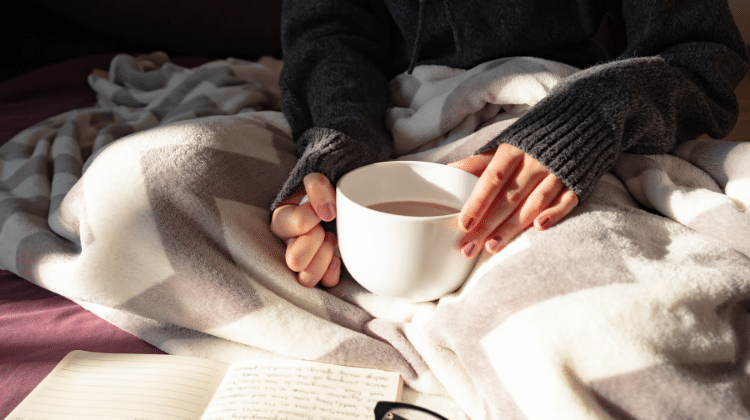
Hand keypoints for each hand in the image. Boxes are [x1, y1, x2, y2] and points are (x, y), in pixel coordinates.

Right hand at [270, 173, 340, 286]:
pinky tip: (338, 258)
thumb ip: (317, 186)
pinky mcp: (322, 271)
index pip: (286, 223)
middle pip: (293, 259)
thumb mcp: (317, 181)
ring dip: (324, 258)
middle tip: (325, 229)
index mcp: (282, 220)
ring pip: (305, 279)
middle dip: (314, 242)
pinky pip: (325, 283)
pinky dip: (333, 272)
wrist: (339, 202)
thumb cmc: (324, 193)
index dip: (309, 215)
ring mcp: (305, 261)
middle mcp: (288, 244)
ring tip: (333, 241)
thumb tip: (327, 212)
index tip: (325, 209)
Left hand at [449, 144, 577, 257]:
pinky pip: (567, 199)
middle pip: (509, 197)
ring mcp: (556, 172)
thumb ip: (479, 162)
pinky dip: (554, 213)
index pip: (492, 179)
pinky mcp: (576, 181)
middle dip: (488, 225)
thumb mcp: (505, 146)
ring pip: (534, 203)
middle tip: (469, 248)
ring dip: (513, 226)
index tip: (463, 224)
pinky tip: (539, 227)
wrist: (579, 122)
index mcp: (512, 151)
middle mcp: (534, 162)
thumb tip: (448, 171)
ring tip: (493, 247)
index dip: (477, 202)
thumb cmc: (532, 141)